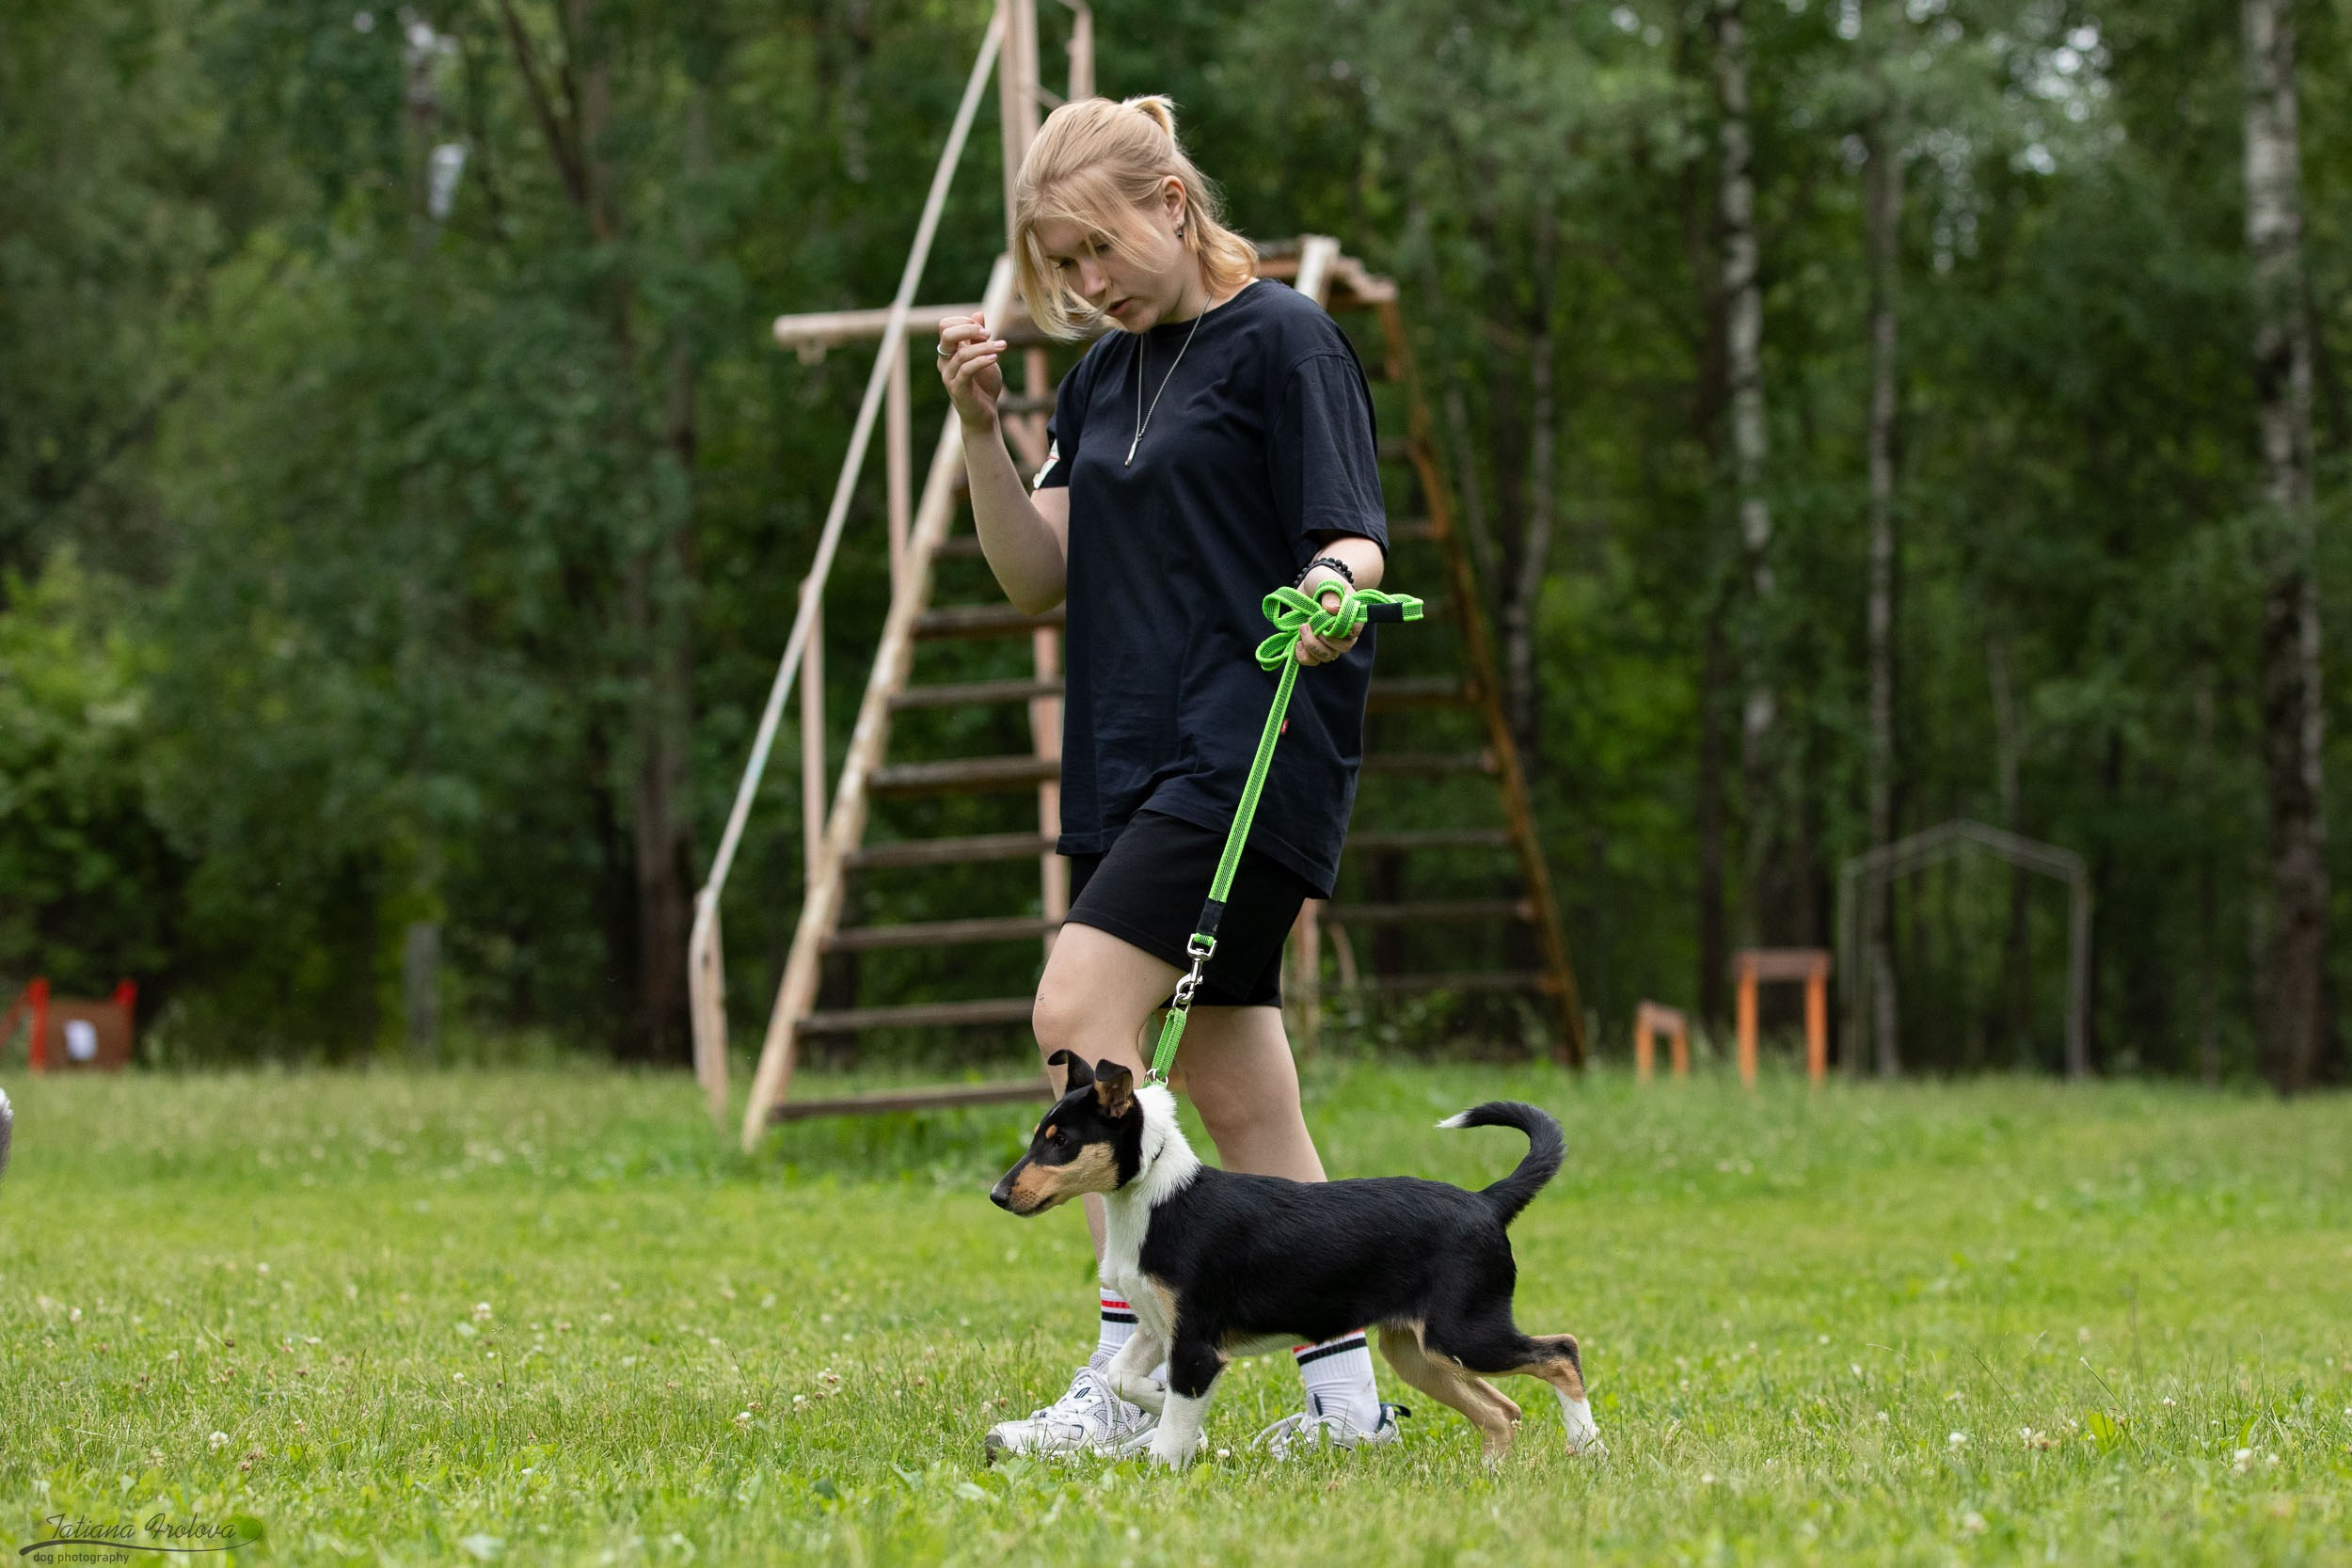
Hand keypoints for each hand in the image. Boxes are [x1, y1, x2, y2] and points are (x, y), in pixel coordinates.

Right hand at [936, 311, 1004, 432]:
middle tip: (988, 334)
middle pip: (946, 334)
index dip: (963, 321)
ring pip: (962, 353)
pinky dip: (982, 361)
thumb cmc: (984, 385)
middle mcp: (945, 361)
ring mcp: (949, 376)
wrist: (984, 414)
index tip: (984, 329)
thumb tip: (978, 313)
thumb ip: (979, 337)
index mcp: (949, 351)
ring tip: (1003, 346)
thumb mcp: (985, 356)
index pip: (945, 325)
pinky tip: (995, 358)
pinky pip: (967, 370)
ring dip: (985, 347)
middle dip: (968, 329)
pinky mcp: (957, 389)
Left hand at [1293, 578, 1359, 666]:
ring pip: (1326, 657)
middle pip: (1341, 648)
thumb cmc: (1325, 580)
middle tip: (1309, 620)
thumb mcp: (1328, 581)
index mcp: (1352, 617)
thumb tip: (1332, 609)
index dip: (1340, 628)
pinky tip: (1297, 643)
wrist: (1310, 584)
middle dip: (1323, 637)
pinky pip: (1311, 660)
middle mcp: (1343, 633)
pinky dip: (1303, 655)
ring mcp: (1328, 642)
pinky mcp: (1313, 645)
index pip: (1354, 631)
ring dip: (1312, 647)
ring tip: (1302, 628)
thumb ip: (1331, 594)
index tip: (1326, 614)